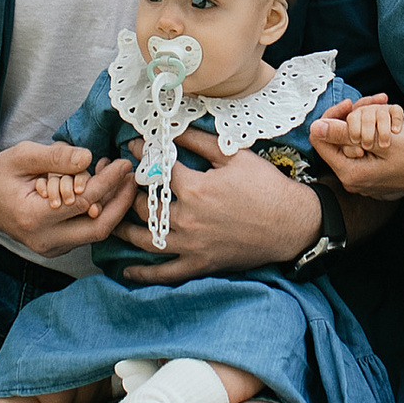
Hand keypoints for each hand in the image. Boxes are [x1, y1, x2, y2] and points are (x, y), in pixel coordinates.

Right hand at [0, 143, 134, 257]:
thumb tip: (88, 158)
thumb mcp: (22, 156)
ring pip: (95, 232)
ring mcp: (50, 248)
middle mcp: (43, 240)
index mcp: (32, 217)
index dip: (107, 183)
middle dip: (120, 203)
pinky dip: (97, 211)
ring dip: (110, 206)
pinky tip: (100, 188)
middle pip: (97, 228)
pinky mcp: (56, 248)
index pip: (82, 202)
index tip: (123, 164)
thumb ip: (56, 157)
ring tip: (116, 177)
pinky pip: (86, 232)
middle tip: (132, 177)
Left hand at [114, 139, 318, 282]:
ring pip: (145, 239)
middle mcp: (187, 220)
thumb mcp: (233, 156)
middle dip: (130, 190)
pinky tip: (126, 269)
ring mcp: (192, 246)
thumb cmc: (265, 187)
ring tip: (112, 218)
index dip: (142, 155)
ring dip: (124, 228)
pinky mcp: (199, 265)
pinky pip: (164, 274)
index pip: (156, 170)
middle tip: (123, 181)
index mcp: (195, 189)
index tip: (133, 146)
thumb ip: (198, 141)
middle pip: (144, 206)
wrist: (292, 224)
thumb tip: (172, 128)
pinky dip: (143, 274)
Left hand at [310, 104, 403, 198]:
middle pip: (339, 138)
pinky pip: (366, 146)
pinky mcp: (375, 171)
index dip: (333, 118)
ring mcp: (365, 176)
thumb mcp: (379, 138)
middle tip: (377, 102)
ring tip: (388, 108)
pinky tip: (392, 120)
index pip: (322, 140)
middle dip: (355, 116)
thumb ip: (343, 134)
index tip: (352, 104)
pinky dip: (376, 130)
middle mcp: (354, 178)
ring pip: (354, 138)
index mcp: (350, 174)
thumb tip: (315, 127)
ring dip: (368, 119)